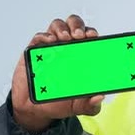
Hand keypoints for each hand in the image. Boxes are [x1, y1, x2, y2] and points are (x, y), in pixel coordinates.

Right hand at [10, 15, 105, 133]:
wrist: (35, 110)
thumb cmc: (60, 102)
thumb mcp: (78, 106)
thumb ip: (90, 104)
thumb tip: (100, 97)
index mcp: (82, 55)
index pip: (90, 37)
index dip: (92, 33)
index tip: (94, 37)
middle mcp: (68, 47)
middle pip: (74, 25)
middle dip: (78, 26)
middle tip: (79, 36)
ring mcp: (51, 47)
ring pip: (58, 26)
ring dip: (62, 28)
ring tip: (65, 38)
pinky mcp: (35, 51)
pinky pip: (39, 37)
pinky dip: (44, 36)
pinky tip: (49, 42)